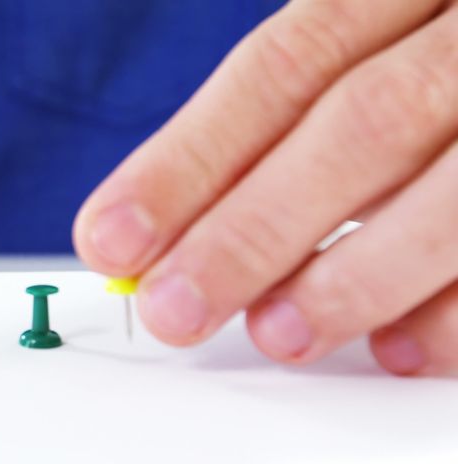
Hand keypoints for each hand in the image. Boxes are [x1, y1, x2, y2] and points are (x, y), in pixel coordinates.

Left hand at [74, 0, 457, 375]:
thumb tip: (179, 229)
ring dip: (358, 273)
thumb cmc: (443, 52)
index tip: (112, 237)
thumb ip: (294, 119)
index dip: (189, 158)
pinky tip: (401, 348)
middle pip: (363, 123)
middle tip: (176, 307)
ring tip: (279, 332)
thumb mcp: (382, 41)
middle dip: (255, 228)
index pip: (283, 66)